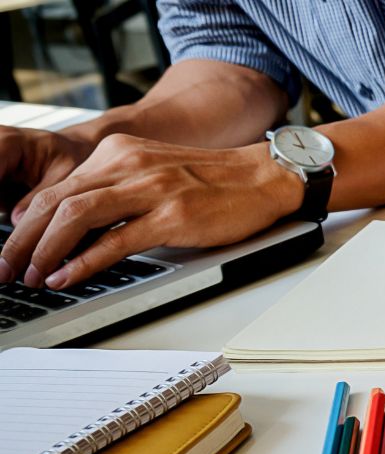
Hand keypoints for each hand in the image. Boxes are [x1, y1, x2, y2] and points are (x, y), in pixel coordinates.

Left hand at [0, 134, 302, 288]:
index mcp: (119, 154)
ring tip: (31, 276)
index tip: (13, 250)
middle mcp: (128, 165)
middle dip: (22, 240)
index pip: (55, 189)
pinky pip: (115, 239)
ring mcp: (151, 189)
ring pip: (75, 216)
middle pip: (55, 202)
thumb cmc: (217, 182)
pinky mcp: (173, 215)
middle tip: (6, 268)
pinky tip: (67, 276)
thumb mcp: (155, 174)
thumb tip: (77, 228)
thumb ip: (117, 191)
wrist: (266, 176)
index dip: (25, 224)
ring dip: (44, 251)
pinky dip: (83, 261)